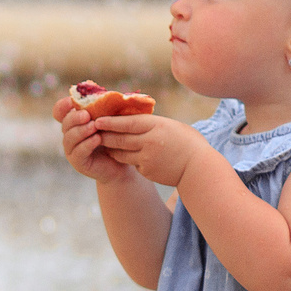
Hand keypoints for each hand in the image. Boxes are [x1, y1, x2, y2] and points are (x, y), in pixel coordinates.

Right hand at [54, 91, 134, 183]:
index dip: (62, 106)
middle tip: (87, 115)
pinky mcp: (78, 163)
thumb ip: (105, 108)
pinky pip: (78, 152)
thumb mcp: (110, 119)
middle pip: (65, 123)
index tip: (71, 101)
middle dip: (75, 118)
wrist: (123, 162)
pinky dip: (87, 144)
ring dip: (81, 131)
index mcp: (74, 122)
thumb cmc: (117, 137)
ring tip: (94, 127)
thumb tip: (107, 93)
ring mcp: (72, 150)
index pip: (59, 112)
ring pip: (70, 138)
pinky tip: (97, 139)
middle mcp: (70, 135)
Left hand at [92, 114, 212, 191]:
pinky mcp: (147, 171)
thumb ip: (152, 124)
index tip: (98, 119)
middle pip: (120, 138)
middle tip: (92, 131)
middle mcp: (150, 142)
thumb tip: (133, 119)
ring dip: (111, 148)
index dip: (110, 122)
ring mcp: (147, 158)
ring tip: (103, 143)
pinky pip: (131, 163)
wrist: (199, 168)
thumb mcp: (171, 126)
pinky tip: (122, 155)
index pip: (127, 123)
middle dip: (105, 135)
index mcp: (156, 126)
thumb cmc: (188, 142)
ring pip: (121, 153)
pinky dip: (126, 159)